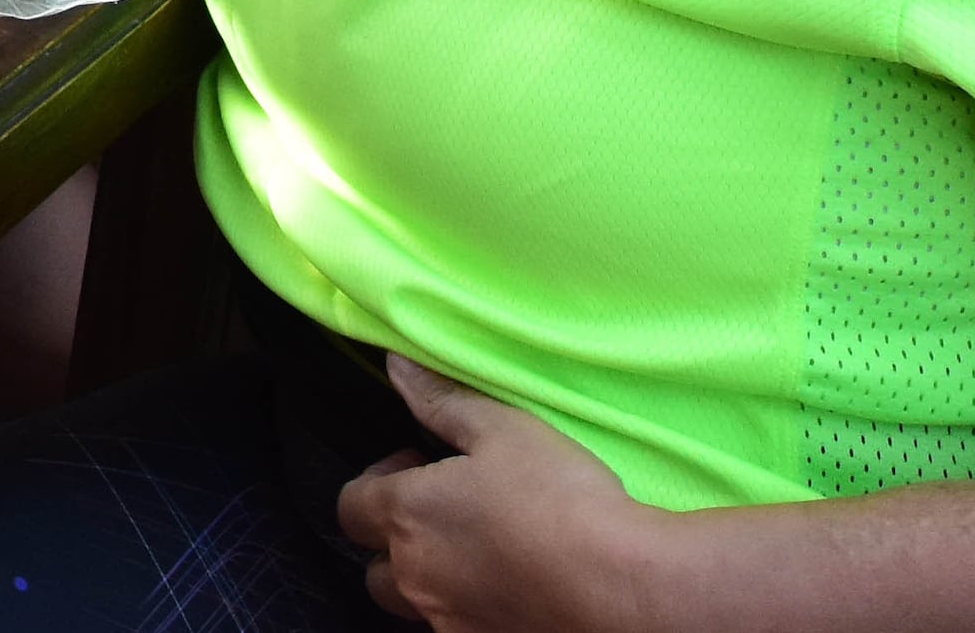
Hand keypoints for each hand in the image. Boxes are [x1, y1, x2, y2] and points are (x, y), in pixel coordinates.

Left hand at [334, 358, 667, 631]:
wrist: (623, 588)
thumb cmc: (562, 502)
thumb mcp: (504, 430)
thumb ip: (442, 400)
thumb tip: (398, 368)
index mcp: (409, 516)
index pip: (351, 506)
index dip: (376, 483)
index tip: (416, 467)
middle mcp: (417, 577)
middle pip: (376, 566)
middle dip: (397, 541)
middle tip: (446, 516)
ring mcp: (449, 622)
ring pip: (415, 604)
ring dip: (431, 580)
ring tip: (479, 555)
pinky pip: (457, 628)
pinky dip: (471, 611)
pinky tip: (512, 590)